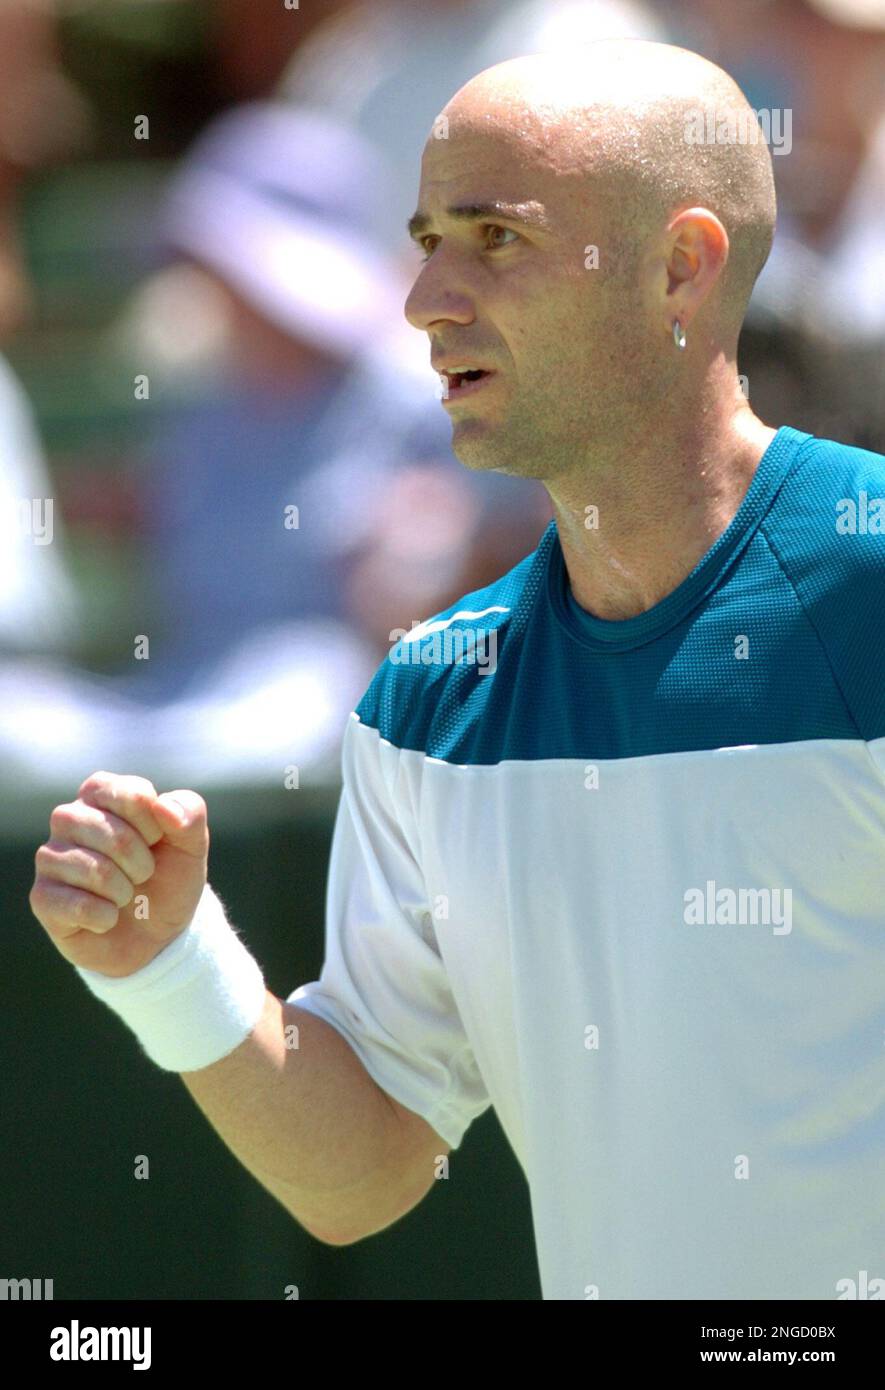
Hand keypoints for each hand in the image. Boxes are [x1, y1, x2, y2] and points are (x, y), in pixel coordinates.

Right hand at [29, 771, 208, 976]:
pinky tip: (106, 917)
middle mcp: (68, 817)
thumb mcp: (192, 844)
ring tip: (125, 895)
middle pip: (112, 834)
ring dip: (125, 891)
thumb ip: (189, 812)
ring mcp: (50, 857)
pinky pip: (78, 905)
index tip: (156, 842)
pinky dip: (106, 917)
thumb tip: (163, 807)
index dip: (156, 827)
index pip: (132, 795)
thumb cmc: (168, 877)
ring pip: (95, 870)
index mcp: (101, 792)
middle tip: (142, 875)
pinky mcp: (42, 896)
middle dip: (142, 863)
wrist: (156, 935)